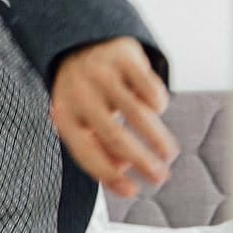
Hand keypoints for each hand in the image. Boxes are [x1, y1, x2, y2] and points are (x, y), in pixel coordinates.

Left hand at [48, 37, 178, 198]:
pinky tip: (158, 108)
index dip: (108, 174)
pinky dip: (159, 103)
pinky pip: (150, 89)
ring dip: (157, 139)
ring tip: (169, 153)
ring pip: (138, 114)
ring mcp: (101, 73)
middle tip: (161, 177)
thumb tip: (122, 174)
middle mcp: (79, 93)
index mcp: (63, 112)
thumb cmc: (85, 91)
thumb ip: (98, 145)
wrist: (83, 40)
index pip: (85, 151)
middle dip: (141, 161)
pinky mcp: (123, 57)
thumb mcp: (82, 117)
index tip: (132, 192)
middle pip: (114, 136)